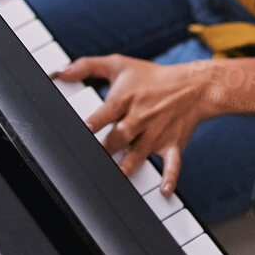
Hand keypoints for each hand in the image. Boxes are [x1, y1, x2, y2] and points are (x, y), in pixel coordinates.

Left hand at [53, 55, 210, 195]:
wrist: (193, 86)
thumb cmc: (151, 77)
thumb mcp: (119, 64)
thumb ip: (87, 66)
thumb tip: (61, 72)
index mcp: (124, 99)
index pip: (105, 113)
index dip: (92, 124)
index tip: (83, 133)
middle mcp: (139, 117)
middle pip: (119, 137)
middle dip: (106, 150)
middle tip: (91, 163)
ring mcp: (156, 134)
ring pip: (139, 153)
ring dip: (127, 167)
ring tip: (116, 179)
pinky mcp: (172, 145)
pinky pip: (172, 164)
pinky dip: (170, 177)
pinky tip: (164, 190)